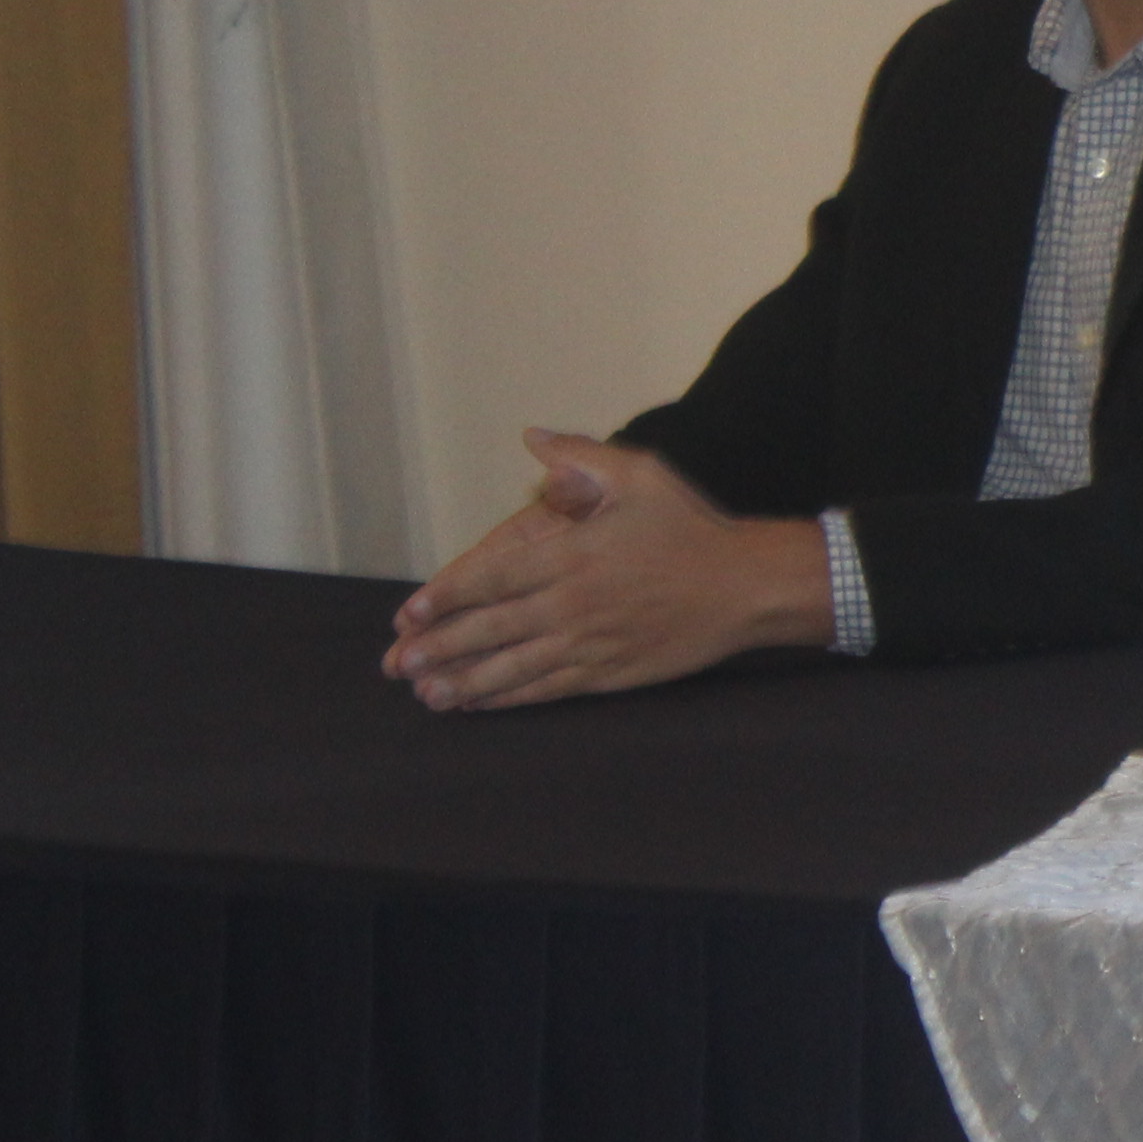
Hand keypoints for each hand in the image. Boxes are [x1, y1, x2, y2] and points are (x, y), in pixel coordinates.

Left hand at [380, 433, 832, 711]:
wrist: (747, 586)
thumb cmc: (691, 528)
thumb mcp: (641, 475)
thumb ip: (580, 457)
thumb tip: (532, 437)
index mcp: (572, 556)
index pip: (490, 580)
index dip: (443, 598)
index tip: (408, 613)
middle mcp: (571, 605)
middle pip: (489, 630)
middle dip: (438, 648)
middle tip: (396, 663)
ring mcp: (588, 644)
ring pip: (511, 668)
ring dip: (463, 683)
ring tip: (427, 694)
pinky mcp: (608, 672)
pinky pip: (546, 690)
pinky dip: (507, 699)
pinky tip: (479, 705)